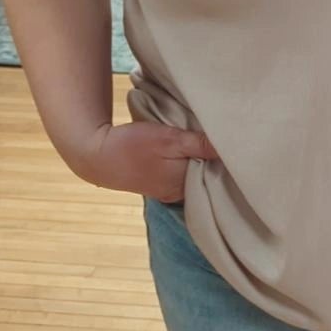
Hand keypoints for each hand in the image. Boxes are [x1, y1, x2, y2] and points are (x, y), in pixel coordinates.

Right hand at [72, 121, 219, 201]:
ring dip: (198, 159)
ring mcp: (167, 190)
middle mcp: (179, 193)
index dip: (226, 158)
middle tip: (222, 137)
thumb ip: (200, 144)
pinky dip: (184, 163)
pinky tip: (186, 150)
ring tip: (204, 141)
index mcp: (184, 185)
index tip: (234, 142)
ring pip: (192, 174)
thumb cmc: (132, 145)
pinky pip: (180, 174)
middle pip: (206, 175)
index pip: (217, 174)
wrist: (96, 154)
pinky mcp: (158, 183)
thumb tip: (230, 147)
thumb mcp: (169, 139)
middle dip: (213, 159)